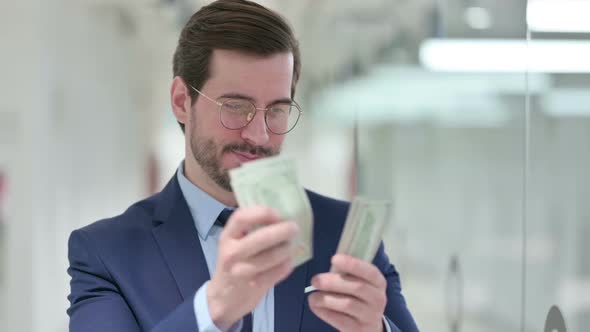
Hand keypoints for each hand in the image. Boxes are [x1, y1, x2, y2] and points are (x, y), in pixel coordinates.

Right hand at [207, 206, 297, 330]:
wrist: (224, 298)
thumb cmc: (235, 263)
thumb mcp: (235, 243)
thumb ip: (251, 229)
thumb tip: (282, 215)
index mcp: (227, 237)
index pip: (241, 218)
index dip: (262, 212)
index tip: (278, 214)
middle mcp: (232, 253)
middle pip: (260, 238)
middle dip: (282, 231)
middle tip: (294, 228)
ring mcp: (242, 271)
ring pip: (271, 257)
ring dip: (287, 249)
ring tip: (292, 245)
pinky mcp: (254, 285)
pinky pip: (277, 272)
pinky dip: (287, 265)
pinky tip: (290, 261)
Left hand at [308, 254, 386, 331]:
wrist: (368, 326)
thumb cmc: (358, 297)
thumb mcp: (359, 283)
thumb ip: (347, 274)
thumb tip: (328, 268)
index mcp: (378, 282)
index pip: (369, 271)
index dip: (352, 264)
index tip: (334, 259)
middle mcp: (378, 298)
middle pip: (357, 287)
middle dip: (333, 282)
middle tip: (315, 280)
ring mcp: (370, 316)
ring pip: (347, 304)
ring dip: (326, 298)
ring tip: (313, 296)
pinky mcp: (358, 329)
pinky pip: (340, 319)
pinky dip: (324, 311)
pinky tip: (316, 306)